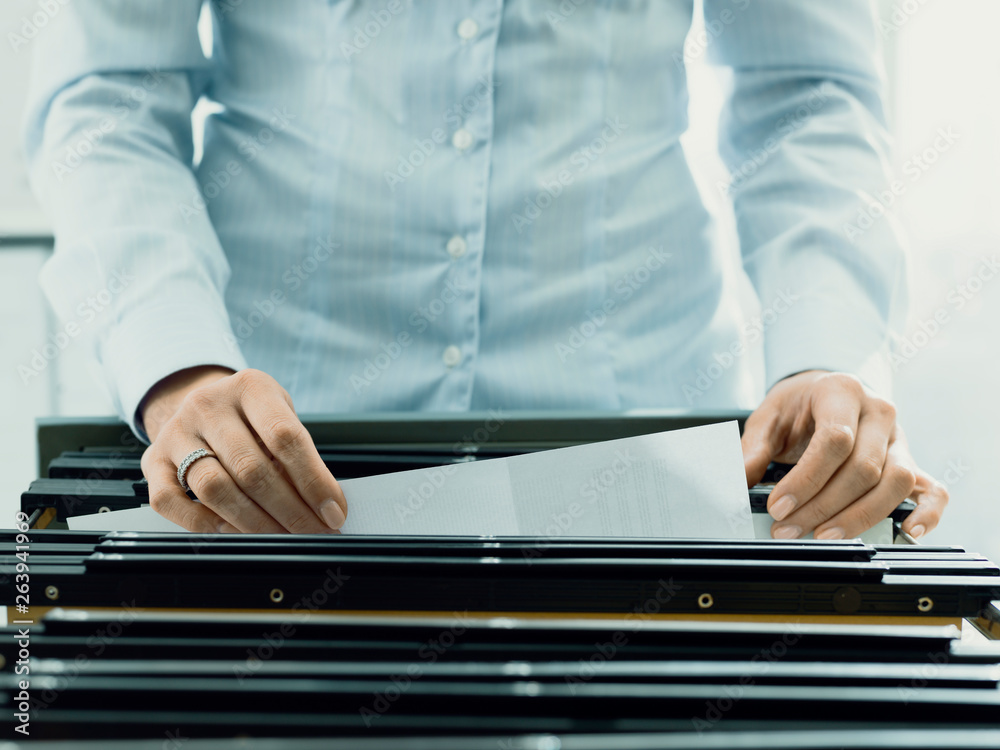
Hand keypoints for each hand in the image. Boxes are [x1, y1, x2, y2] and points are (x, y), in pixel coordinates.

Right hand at [139, 367, 346, 533]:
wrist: (200, 402)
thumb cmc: (252, 417)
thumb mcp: (281, 416)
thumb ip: (299, 454)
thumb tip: (327, 506)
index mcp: (250, 387)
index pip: (286, 437)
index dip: (314, 480)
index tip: (334, 511)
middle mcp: (207, 405)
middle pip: (251, 469)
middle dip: (290, 510)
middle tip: (313, 533)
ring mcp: (176, 433)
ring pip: (214, 488)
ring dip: (253, 523)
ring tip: (281, 538)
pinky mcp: (152, 461)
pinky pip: (170, 502)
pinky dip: (203, 525)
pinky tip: (233, 533)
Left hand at [742, 370, 947, 539]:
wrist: (825, 390)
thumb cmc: (798, 405)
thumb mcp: (767, 417)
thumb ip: (752, 449)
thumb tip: (737, 482)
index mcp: (841, 392)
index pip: (834, 441)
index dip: (805, 480)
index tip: (778, 507)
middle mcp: (878, 412)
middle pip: (862, 468)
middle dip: (822, 506)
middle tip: (787, 529)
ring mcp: (900, 438)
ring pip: (895, 482)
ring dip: (859, 517)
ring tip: (822, 536)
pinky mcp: (911, 461)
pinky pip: (932, 489)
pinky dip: (927, 513)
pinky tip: (906, 532)